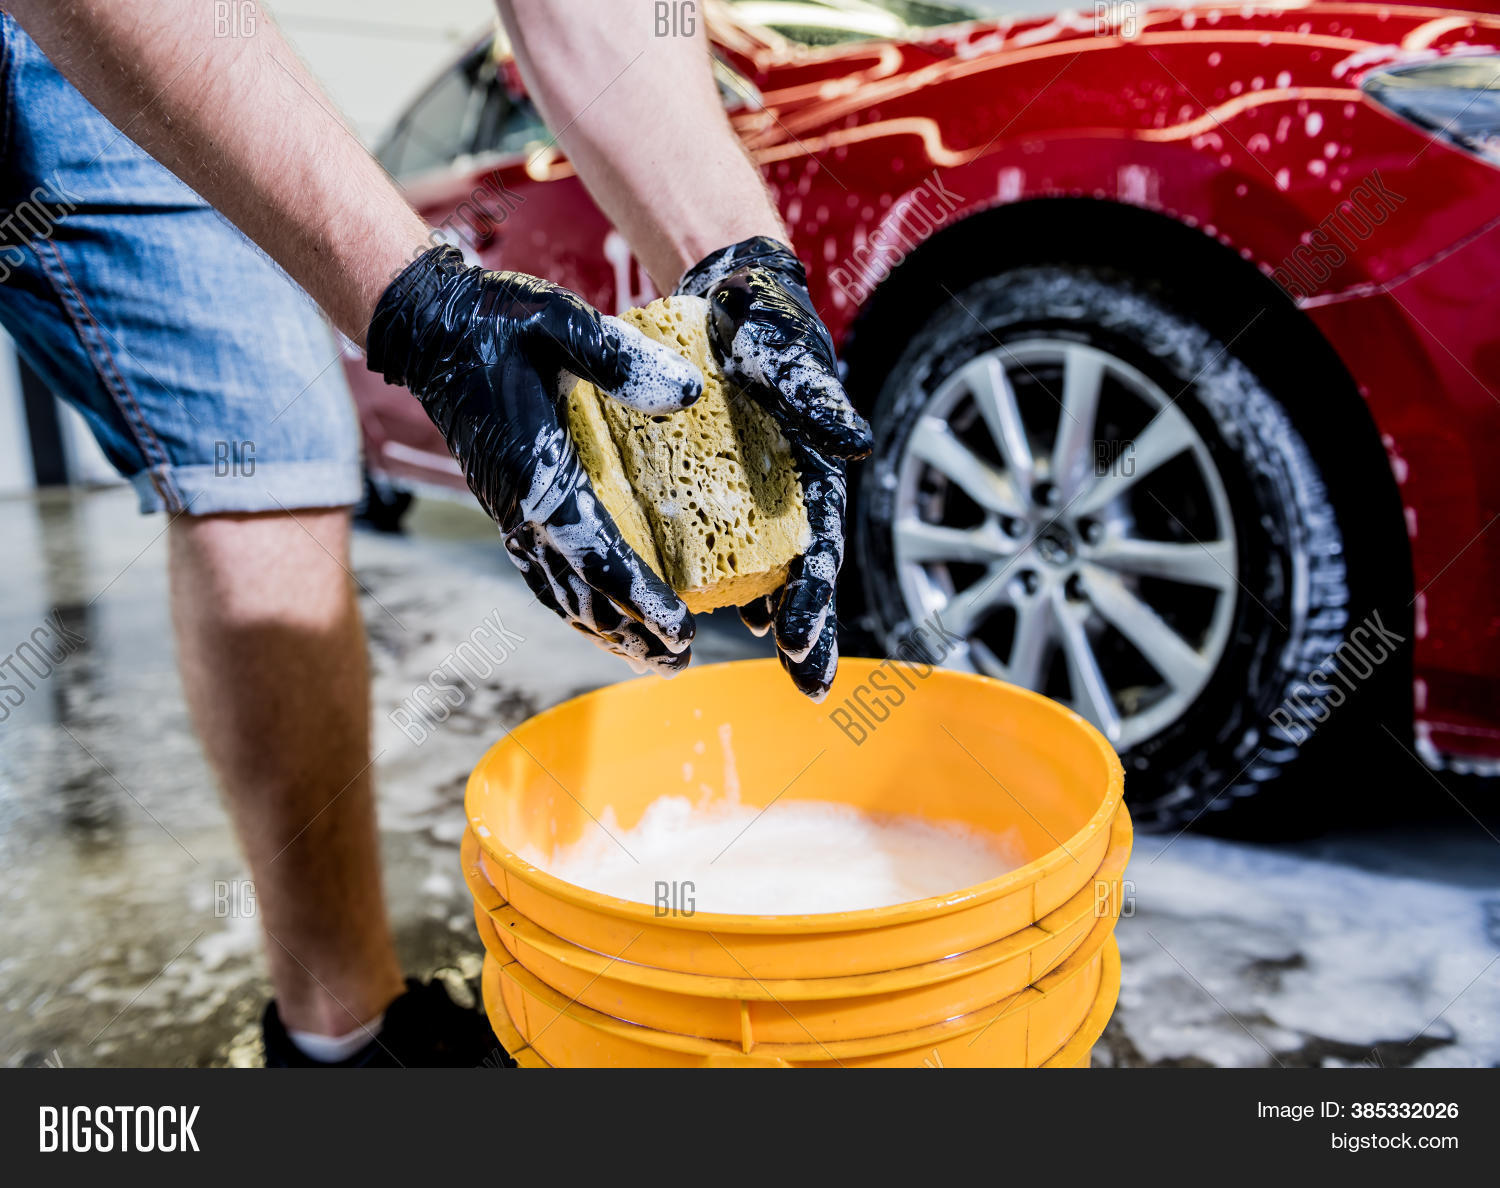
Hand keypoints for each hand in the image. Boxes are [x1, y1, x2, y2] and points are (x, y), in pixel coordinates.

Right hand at [367, 245, 703, 675]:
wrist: (429, 326)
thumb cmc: (497, 320)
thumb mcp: (559, 321)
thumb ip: (619, 357)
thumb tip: (688, 393)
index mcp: (539, 476)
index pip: (599, 557)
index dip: (642, 600)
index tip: (682, 630)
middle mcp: (521, 510)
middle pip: (581, 593)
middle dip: (630, 633)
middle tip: (676, 662)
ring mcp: (511, 514)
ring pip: (558, 591)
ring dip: (603, 629)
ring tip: (646, 657)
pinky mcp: (509, 507)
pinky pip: (542, 571)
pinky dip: (574, 604)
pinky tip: (598, 618)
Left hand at [678, 236, 869, 700]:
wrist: (730, 297)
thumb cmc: (765, 326)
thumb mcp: (787, 357)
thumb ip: (816, 398)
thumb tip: (856, 444)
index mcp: (816, 475)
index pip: (818, 549)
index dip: (813, 598)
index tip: (796, 640)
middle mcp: (790, 495)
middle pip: (803, 575)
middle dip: (810, 633)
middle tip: (810, 687)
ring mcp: (757, 496)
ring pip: (765, 569)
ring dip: (770, 618)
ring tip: (772, 667)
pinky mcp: (719, 487)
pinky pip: (722, 545)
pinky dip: (725, 582)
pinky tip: (715, 614)